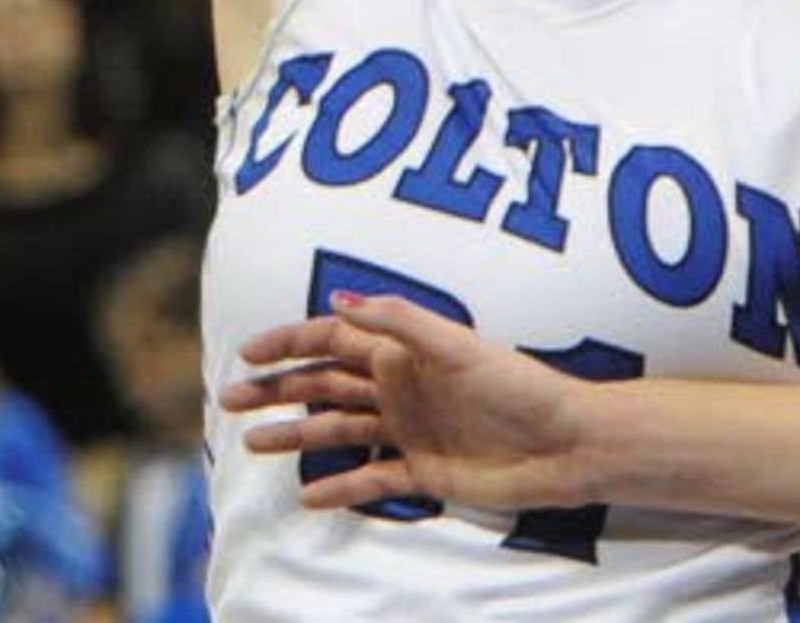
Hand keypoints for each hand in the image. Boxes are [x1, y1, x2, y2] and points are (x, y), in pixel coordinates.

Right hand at [223, 294, 603, 510]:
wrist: (569, 445)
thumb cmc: (518, 385)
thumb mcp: (459, 345)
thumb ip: (398, 321)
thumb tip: (339, 301)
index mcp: (399, 354)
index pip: (329, 342)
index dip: (287, 344)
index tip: (247, 353)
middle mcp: (396, 389)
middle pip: (321, 386)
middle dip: (276, 390)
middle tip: (230, 399)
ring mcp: (408, 432)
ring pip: (337, 430)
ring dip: (295, 436)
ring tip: (253, 443)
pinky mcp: (425, 474)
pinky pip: (373, 479)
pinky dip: (341, 488)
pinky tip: (309, 499)